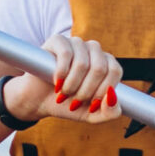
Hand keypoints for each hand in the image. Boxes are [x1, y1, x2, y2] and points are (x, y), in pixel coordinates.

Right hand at [1, 33, 122, 127]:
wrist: (39, 101)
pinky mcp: (58, 40)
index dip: (103, 91)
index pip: (115, 71)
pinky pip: (66, 54)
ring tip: (63, 93)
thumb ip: (110, 112)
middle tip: (74, 101)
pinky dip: (61, 73)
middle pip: (99, 68)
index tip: (90, 105)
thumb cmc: (68, 104)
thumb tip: (112, 96)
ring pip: (82, 63)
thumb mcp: (92, 115)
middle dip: (86, 91)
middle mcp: (94, 50)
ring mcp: (76, 43)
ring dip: (71, 85)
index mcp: (107, 64)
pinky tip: (56, 82)